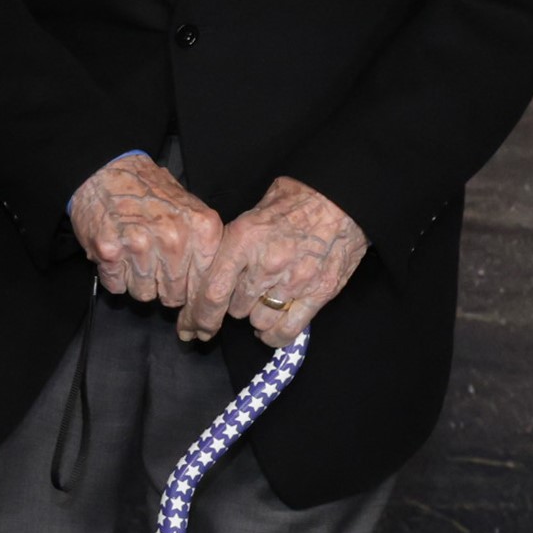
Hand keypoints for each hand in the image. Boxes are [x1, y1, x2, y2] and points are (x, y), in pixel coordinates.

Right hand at [70, 154, 219, 309]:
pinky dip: (114, 277)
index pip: (204, 285)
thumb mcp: (189, 208)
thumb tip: (210, 286)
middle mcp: (173, 238)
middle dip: (162, 287)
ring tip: (133, 257)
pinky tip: (116, 256)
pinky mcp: (110, 251)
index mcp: (201, 228)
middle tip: (152, 265)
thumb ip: (203, 244)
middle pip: (174, 295)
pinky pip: (117, 286)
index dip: (192, 293)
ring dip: (137, 282)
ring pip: (144, 294)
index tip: (185, 292)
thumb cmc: (147, 191)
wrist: (106, 169)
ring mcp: (140, 245)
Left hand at [182, 176, 367, 346]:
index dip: (196, 315)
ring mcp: (293, 281)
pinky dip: (275, 335)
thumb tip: (212, 267)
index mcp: (243, 239)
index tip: (189, 326)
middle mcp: (265, 263)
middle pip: (233, 308)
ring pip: (258, 320)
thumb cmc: (297, 198)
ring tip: (260, 304)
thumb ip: (233, 241)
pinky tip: (271, 329)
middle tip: (236, 300)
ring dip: (255, 316)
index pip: (211, 291)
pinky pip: (288, 330)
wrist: (343, 197)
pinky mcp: (319, 293)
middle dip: (230, 307)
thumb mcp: (254, 209)